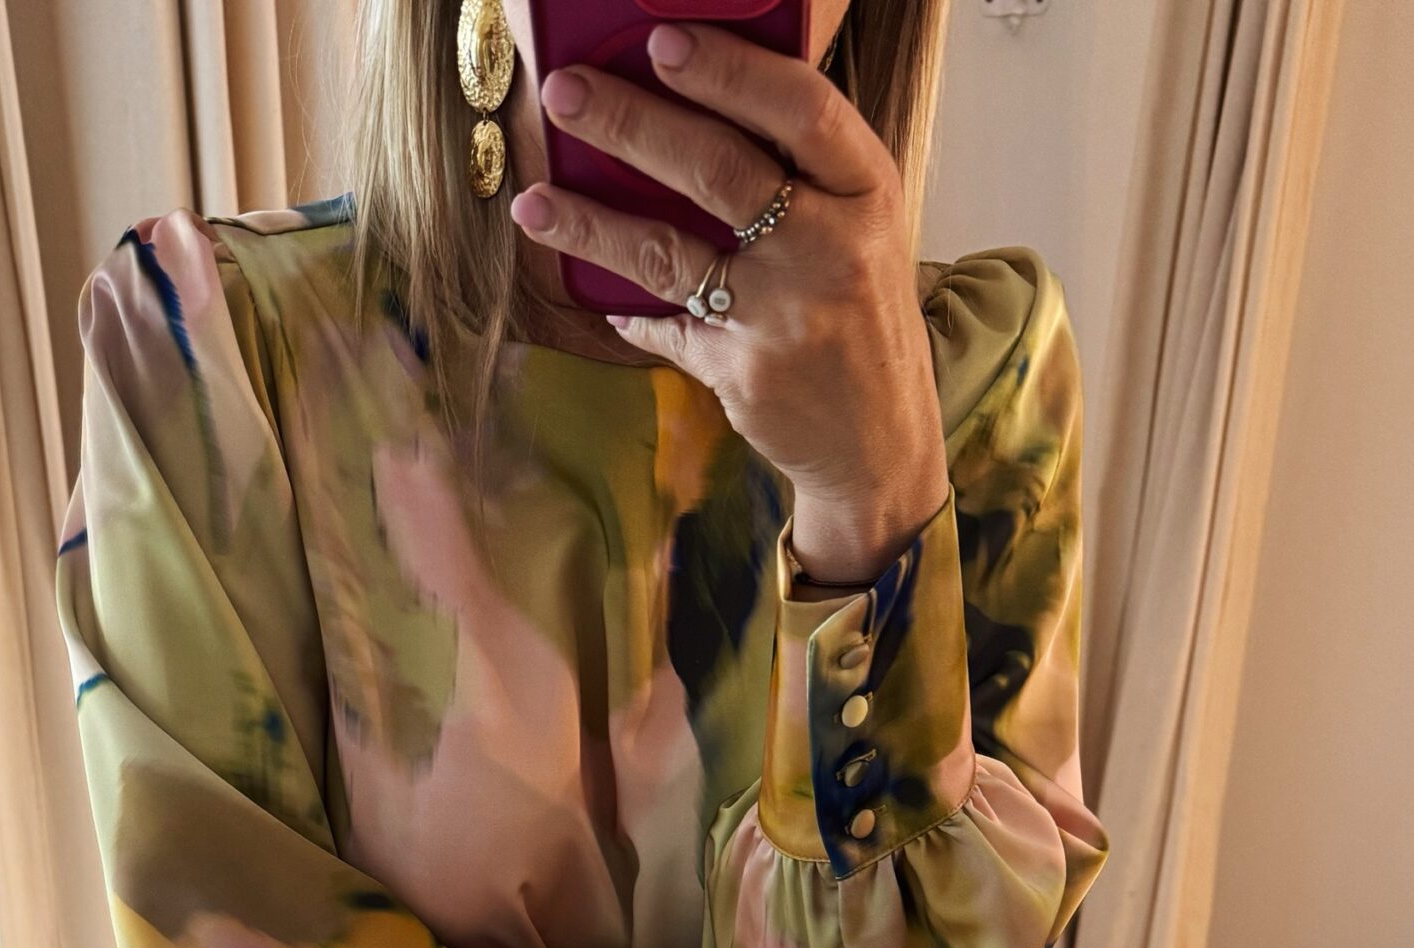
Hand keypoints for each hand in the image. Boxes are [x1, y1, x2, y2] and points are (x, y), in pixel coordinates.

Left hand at [511, 22, 949, 587]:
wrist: (879, 439)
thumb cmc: (859, 315)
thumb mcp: (858, 227)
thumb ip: (799, 172)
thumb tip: (690, 106)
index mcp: (867, 189)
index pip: (799, 109)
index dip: (727, 71)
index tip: (661, 42)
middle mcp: (832, 246)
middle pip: (718, 169)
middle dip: (631, 125)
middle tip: (565, 94)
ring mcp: (785, 313)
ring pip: (671, 252)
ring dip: (592, 223)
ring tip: (533, 201)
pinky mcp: (744, 371)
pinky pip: (667, 327)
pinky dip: (630, 311)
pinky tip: (596, 296)